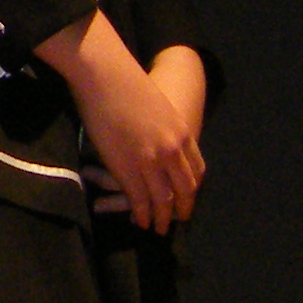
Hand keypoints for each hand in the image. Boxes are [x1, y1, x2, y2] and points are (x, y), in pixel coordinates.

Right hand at [41, 11, 203, 232]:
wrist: (106, 74)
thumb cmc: (125, 82)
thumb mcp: (158, 105)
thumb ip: (162, 125)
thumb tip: (155, 135)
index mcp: (183, 133)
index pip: (196, 171)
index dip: (192, 189)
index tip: (186, 198)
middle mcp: (173, 151)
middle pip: (185, 189)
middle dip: (182, 209)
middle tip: (177, 220)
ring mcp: (151, 161)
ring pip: (164, 199)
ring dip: (161, 218)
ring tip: (157, 228)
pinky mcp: (128, 167)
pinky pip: (139, 199)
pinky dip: (140, 213)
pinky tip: (138, 219)